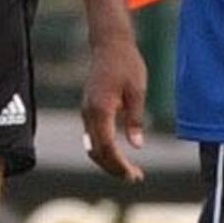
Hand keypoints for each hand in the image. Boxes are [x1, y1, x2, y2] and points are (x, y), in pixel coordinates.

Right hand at [82, 34, 149, 181]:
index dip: (119, 164)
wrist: (109, 45)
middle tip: (135, 178)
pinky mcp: (88, 109)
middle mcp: (89, 113)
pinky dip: (103, 149)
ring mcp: (86, 111)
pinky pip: (92, 136)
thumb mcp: (137, 91)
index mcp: (100, 109)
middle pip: (96, 151)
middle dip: (114, 168)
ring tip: (128, 170)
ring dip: (108, 161)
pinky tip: (118, 154)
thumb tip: (137, 145)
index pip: (106, 146)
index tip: (135, 175)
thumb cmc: (126, 64)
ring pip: (92, 145)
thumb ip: (135, 119)